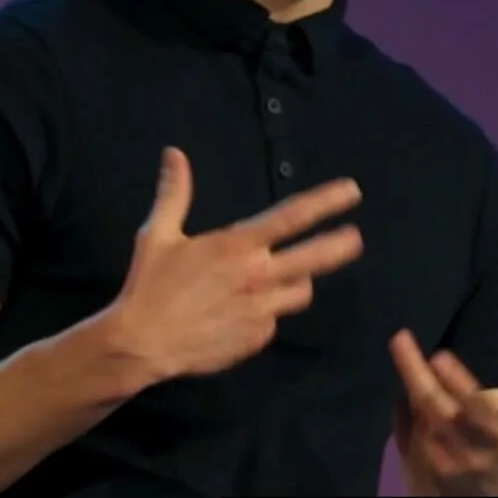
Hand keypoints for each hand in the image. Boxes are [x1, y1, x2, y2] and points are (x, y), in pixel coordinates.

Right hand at [114, 146, 362, 380]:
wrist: (142, 344)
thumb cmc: (150, 285)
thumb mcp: (157, 234)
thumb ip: (174, 193)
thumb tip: (174, 153)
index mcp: (237, 246)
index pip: (291, 217)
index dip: (325, 202)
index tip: (351, 193)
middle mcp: (257, 276)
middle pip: (313, 258)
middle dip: (339, 246)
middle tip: (355, 238)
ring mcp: (260, 311)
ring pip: (299, 292)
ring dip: (297, 281)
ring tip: (287, 277)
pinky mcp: (256, 340)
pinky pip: (273, 321)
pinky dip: (267, 312)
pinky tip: (243, 312)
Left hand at [390, 300, 497, 496]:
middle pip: (472, 410)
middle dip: (454, 380)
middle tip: (432, 349)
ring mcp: (468, 461)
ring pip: (434, 416)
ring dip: (415, 382)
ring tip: (401, 345)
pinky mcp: (440, 473)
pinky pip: (412, 431)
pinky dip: (405, 407)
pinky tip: (402, 391)